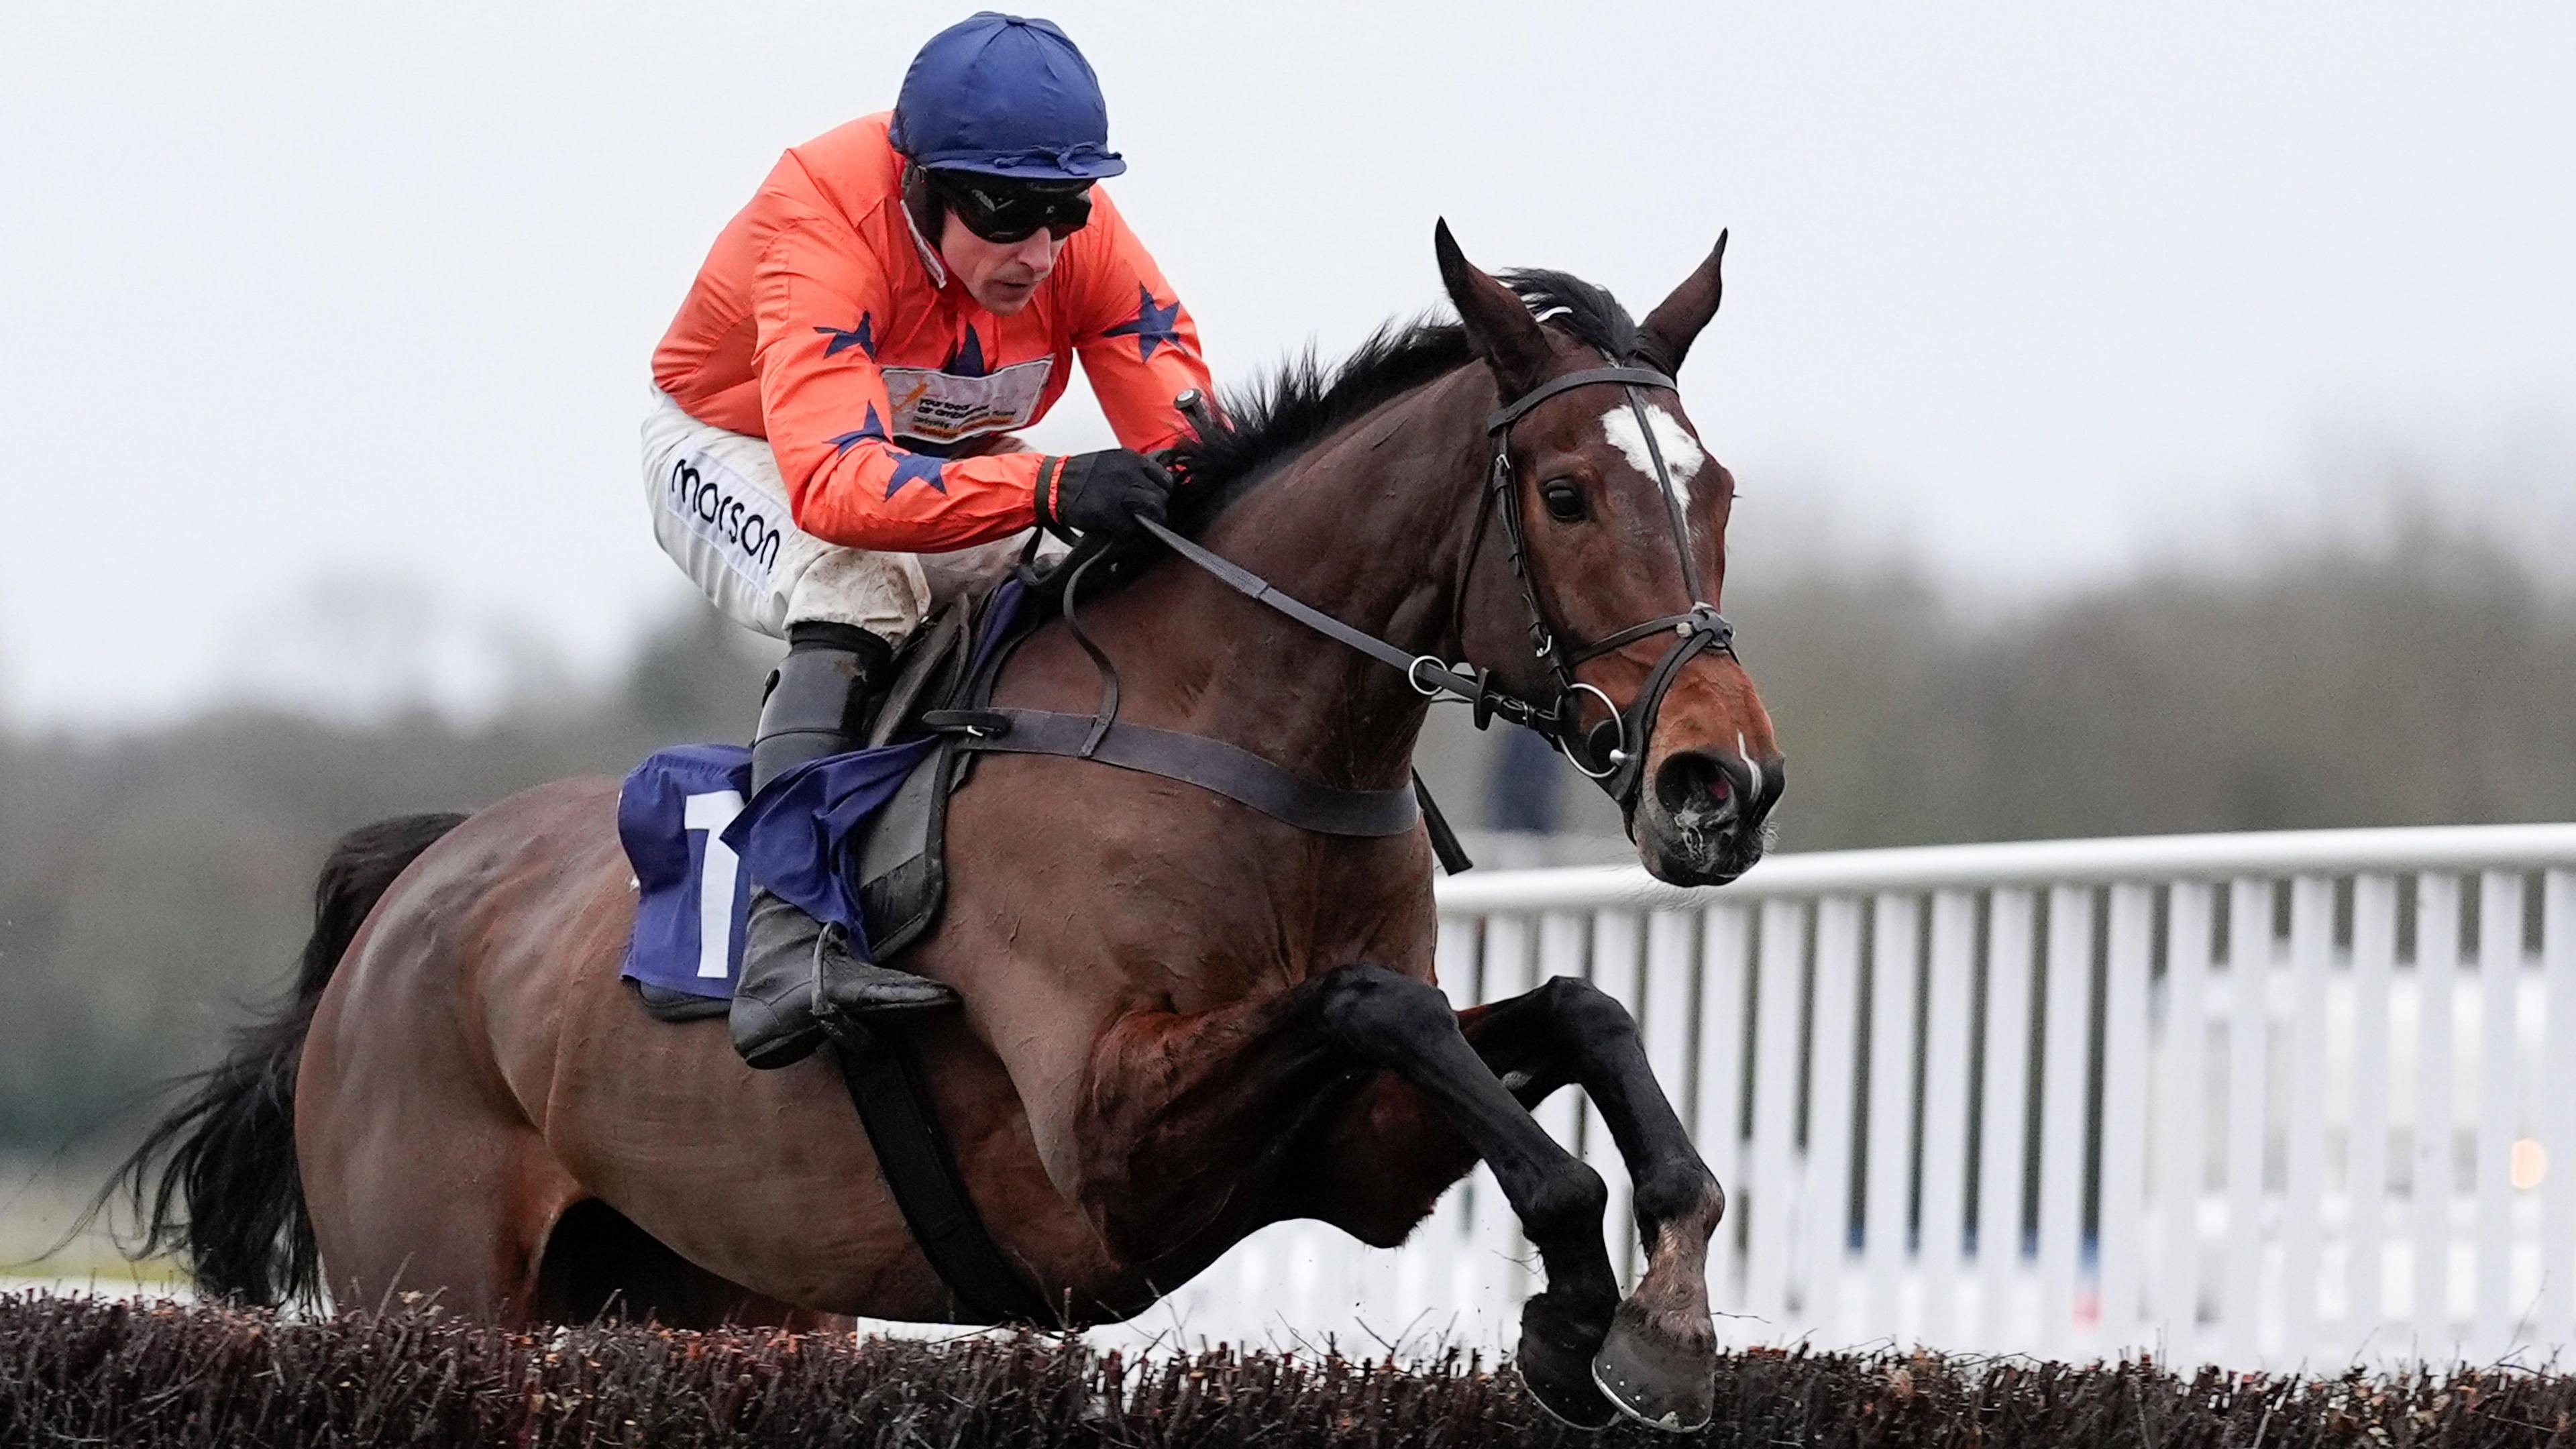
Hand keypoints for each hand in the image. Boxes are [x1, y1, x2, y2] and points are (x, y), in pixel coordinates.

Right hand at [1040, 448, 1176, 539]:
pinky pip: (1132, 528)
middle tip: (1150, 518)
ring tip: (1140, 526)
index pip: (1166, 479)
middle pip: (1161, 498)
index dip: (1164, 493)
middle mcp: (1130, 474)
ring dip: (1149, 523)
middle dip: (1159, 511)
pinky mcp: (1110, 513)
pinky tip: (1123, 532)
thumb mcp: (1112, 462)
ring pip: (1153, 512)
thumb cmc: (1081, 475)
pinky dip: (1131, 534)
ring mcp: (1121, 493)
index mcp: (1133, 460)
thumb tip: (1153, 486)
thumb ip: (1134, 471)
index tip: (1159, 501)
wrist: (1053, 484)